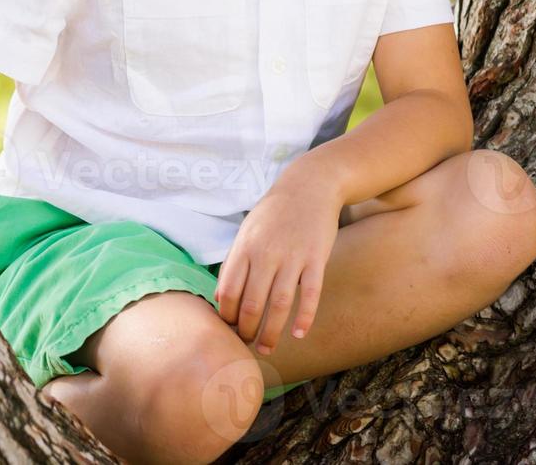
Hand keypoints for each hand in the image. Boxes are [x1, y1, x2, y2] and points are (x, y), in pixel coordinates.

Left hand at [214, 175, 342, 355]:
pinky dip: (304, 318)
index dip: (226, 316)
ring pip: (279, 305)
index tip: (228, 329)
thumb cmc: (273, 214)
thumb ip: (233, 264)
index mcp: (244, 248)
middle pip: (251, 303)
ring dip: (271, 333)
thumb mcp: (246, 233)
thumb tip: (219, 298)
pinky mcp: (316, 259)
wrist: (309, 186)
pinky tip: (298, 334)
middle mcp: (265, 254)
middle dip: (246, 331)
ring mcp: (292, 257)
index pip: (228, 291)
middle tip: (246, 345)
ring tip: (267, 349)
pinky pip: (310, 294)